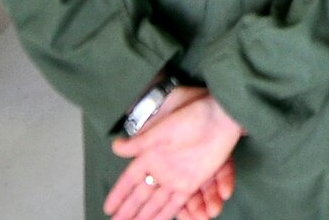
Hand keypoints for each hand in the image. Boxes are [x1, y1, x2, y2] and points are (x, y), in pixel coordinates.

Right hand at [106, 91, 244, 219]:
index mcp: (151, 155)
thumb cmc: (192, 118)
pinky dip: (167, 214)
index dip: (119, 193)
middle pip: (141, 195)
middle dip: (129, 211)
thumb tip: (114, 147)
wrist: (220, 118)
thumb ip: (139, 142)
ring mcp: (177, 177)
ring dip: (145, 216)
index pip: (130, 180)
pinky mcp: (192, 182)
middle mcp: (162, 169)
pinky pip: (177, 203)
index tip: (108, 208)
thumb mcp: (162, 129)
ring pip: (157, 203)